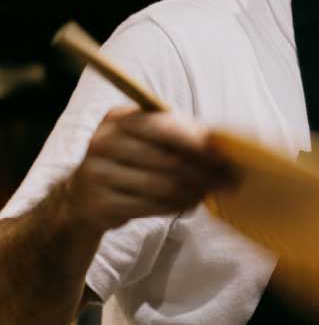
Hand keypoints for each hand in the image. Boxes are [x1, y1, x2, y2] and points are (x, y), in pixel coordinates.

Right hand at [65, 107, 235, 232]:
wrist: (84, 196)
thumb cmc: (130, 162)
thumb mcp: (148, 141)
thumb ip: (181, 137)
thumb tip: (224, 147)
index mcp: (118, 118)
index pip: (165, 126)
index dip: (198, 143)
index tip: (225, 156)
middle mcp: (103, 142)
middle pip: (168, 159)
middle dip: (204, 172)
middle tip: (227, 181)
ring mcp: (98, 173)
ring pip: (163, 186)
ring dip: (193, 192)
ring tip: (208, 193)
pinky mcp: (101, 203)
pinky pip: (152, 206)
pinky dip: (177, 206)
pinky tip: (189, 203)